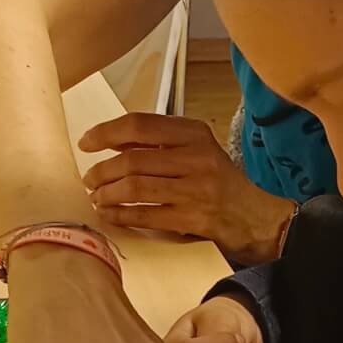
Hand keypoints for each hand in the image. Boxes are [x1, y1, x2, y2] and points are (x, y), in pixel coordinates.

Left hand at [79, 113, 295, 262]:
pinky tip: (109, 214)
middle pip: (132, 159)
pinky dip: (120, 214)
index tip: (86, 143)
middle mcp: (197, 157)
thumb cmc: (220, 183)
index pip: (140, 125)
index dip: (105, 132)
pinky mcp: (193, 218)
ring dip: (107, 194)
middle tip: (89, 180)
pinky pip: (144, 215)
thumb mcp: (196, 151)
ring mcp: (196, 189)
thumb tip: (110, 139)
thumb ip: (159, 143)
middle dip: (102, 171)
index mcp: (195, 133)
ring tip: (96, 198)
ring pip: (135, 187)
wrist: (256, 217)